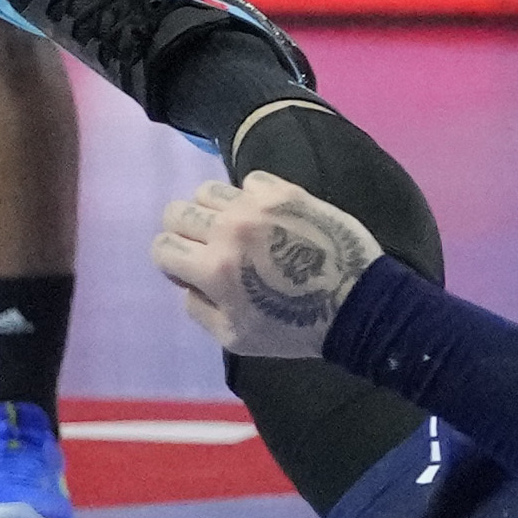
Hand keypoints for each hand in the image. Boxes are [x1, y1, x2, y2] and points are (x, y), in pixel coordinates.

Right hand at [157, 173, 386, 361]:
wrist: (356, 302)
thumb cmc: (294, 328)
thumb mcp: (232, 338)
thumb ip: (198, 307)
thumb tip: (188, 281)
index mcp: (212, 269)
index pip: (161, 246)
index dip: (172, 261)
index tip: (193, 269)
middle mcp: (229, 230)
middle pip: (177, 212)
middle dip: (186, 232)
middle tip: (210, 247)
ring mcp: (259, 206)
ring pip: (208, 191)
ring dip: (214, 210)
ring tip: (238, 229)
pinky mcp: (288, 192)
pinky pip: (250, 179)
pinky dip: (251, 195)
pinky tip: (268, 216)